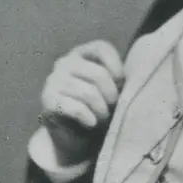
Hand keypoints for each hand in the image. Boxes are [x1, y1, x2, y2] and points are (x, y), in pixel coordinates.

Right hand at [40, 40, 124, 165]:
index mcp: (80, 54)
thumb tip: (134, 78)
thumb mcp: (108, 88)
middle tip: (113, 108)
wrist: (70, 135)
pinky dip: (90, 119)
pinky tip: (91, 123)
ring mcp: (54, 81)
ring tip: (102, 118)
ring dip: (101, 110)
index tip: (121, 83)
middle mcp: (64, 63)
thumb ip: (116, 78)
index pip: (101, 48)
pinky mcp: (48, 101)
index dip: (116, 66)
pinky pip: (77, 108)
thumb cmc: (95, 107)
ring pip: (89, 93)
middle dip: (111, 95)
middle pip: (98, 74)